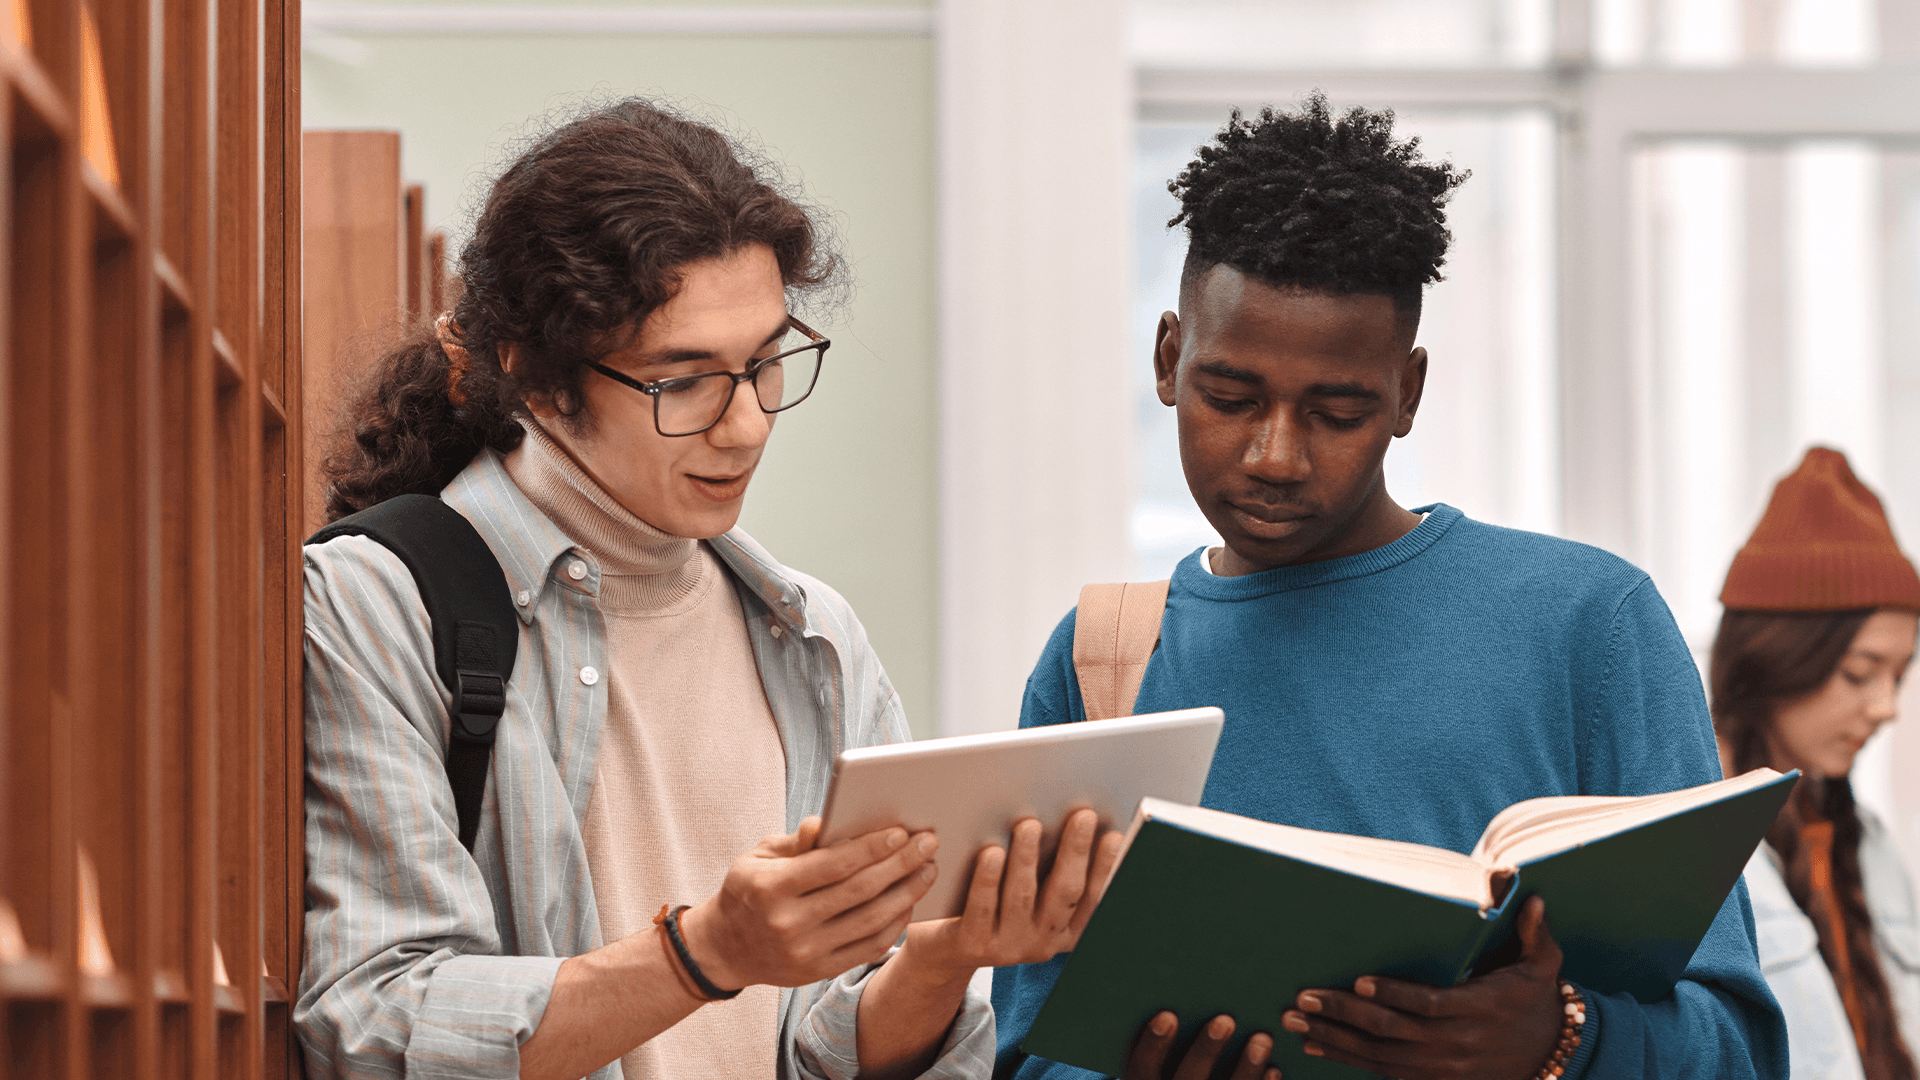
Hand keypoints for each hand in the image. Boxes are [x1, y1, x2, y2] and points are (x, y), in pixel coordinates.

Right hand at [679, 816, 938, 989]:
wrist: (726, 949)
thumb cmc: (749, 890)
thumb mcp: (758, 857)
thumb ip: (795, 841)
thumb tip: (823, 822)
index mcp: (771, 888)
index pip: (832, 865)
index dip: (870, 847)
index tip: (901, 831)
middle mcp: (788, 923)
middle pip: (858, 891)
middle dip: (900, 864)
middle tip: (929, 843)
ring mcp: (805, 952)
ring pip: (870, 920)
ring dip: (906, 893)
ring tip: (928, 870)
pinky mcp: (818, 972)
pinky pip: (867, 947)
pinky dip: (894, 924)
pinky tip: (909, 902)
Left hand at [901, 808, 1124, 971]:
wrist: (948, 948)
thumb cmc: (999, 905)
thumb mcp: (1033, 894)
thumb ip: (1053, 869)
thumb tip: (1079, 821)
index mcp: (1066, 930)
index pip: (1093, 897)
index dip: (1106, 867)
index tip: (1114, 835)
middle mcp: (1044, 942)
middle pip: (1064, 893)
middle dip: (1075, 851)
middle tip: (1082, 815)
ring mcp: (1009, 946)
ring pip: (1022, 896)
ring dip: (1027, 858)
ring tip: (1029, 824)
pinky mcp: (975, 944)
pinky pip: (983, 907)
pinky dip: (989, 878)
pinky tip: (991, 853)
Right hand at [1125, 1011, 1280, 1079]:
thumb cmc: (1170, 1073)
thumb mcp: (1157, 1067)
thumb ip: (1162, 1045)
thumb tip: (1173, 993)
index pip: (1142, 1069)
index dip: (1152, 1044)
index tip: (1168, 1015)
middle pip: (1188, 1079)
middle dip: (1206, 1049)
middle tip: (1225, 1020)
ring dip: (1246, 1067)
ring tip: (1262, 1039)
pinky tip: (1273, 1069)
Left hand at [1280, 896, 1564, 1079]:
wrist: (1552, 1058)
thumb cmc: (1536, 1001)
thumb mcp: (1544, 966)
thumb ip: (1535, 933)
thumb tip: (1534, 897)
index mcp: (1479, 1009)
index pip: (1429, 1003)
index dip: (1393, 995)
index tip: (1357, 982)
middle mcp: (1456, 1043)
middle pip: (1392, 1032)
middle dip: (1343, 1016)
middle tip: (1303, 999)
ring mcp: (1442, 1068)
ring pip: (1380, 1056)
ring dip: (1334, 1040)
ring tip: (1294, 1023)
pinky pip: (1384, 1073)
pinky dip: (1347, 1061)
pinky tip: (1315, 1048)